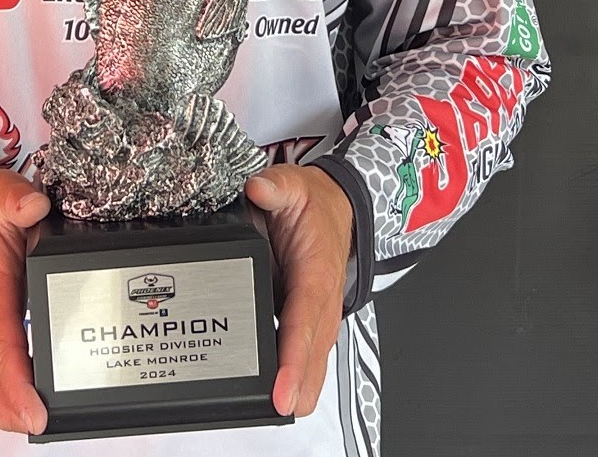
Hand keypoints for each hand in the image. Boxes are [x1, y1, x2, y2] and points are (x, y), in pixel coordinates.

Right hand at [0, 169, 50, 433]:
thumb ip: (15, 199)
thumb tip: (34, 205)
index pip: (2, 335)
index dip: (16, 373)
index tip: (33, 404)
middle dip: (14, 401)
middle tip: (40, 424)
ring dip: (10, 402)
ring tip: (36, 424)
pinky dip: (8, 392)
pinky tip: (27, 410)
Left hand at [245, 164, 353, 417]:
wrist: (339, 207)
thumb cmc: (315, 204)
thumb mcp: (293, 185)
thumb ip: (275, 187)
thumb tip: (258, 189)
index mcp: (317, 273)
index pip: (303, 320)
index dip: (293, 358)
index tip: (282, 389)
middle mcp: (322, 301)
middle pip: (311, 352)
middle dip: (298, 385)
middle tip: (278, 411)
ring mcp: (319, 315)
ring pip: (312, 359)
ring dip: (300, 386)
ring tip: (278, 413)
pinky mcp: (311, 320)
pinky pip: (306, 353)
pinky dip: (297, 375)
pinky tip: (280, 396)